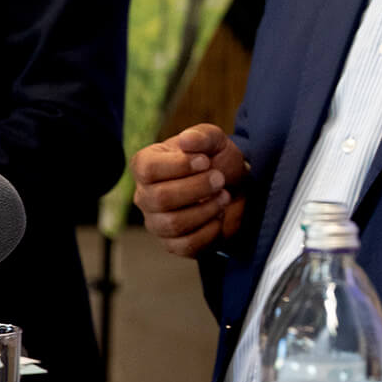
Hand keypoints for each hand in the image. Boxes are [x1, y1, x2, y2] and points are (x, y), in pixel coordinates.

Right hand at [132, 124, 247, 258]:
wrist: (236, 188)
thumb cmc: (218, 161)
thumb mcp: (215, 141)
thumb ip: (202, 136)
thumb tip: (187, 140)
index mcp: (146, 165)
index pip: (148, 169)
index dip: (179, 166)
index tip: (205, 161)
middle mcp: (145, 196)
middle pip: (160, 198)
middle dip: (198, 188)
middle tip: (220, 179)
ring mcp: (156, 222)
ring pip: (173, 224)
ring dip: (206, 209)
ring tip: (223, 196)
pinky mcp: (173, 244)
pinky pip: (186, 245)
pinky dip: (209, 231)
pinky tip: (219, 217)